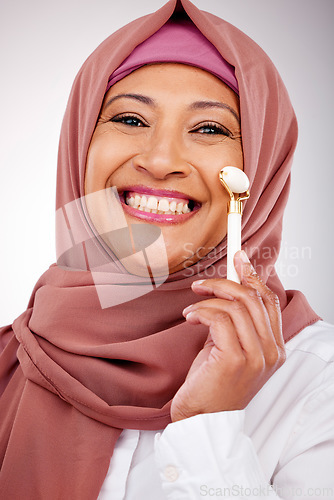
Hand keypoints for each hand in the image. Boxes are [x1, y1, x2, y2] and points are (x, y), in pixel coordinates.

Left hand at [171, 250, 285, 421]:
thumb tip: (229, 287)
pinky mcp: (235, 359)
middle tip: (201, 284)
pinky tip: (189, 318)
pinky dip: (201, 311)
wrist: (202, 418)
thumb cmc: (212, 382)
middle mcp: (272, 351)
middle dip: (224, 283)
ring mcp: (256, 356)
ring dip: (208, 298)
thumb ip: (236, 321)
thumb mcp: (230, 346)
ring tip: (191, 306)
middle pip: (253, 298)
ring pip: (236, 305)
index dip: (253, 276)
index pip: (269, 301)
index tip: (239, 258)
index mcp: (275, 348)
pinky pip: (219, 318)